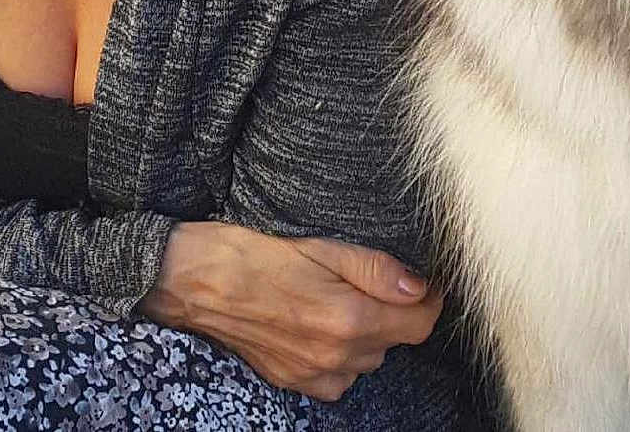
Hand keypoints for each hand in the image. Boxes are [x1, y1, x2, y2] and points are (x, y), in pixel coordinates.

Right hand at [140, 221, 444, 400]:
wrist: (198, 282)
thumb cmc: (258, 254)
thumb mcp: (322, 246)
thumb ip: (375, 270)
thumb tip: (419, 286)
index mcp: (347, 319)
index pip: (418, 325)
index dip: (431, 301)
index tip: (428, 282)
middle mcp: (335, 357)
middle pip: (393, 342)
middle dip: (394, 312)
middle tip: (372, 279)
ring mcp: (312, 375)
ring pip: (366, 360)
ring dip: (367, 333)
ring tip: (339, 297)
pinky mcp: (292, 382)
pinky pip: (337, 376)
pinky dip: (340, 354)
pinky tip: (320, 323)